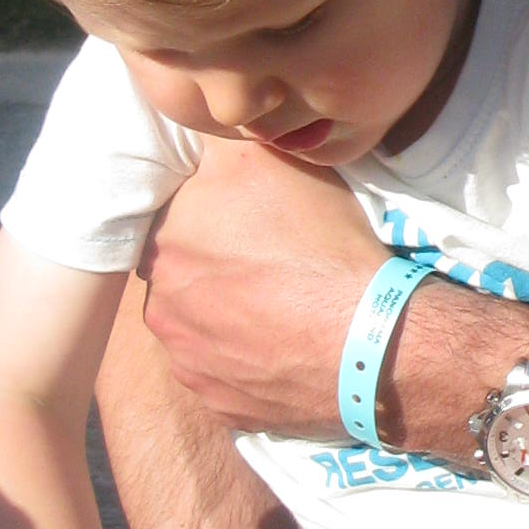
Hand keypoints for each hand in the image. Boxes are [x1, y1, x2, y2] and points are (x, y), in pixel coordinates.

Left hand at [137, 141, 381, 435]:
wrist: (369, 342)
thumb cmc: (321, 244)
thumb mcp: (266, 160)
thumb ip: (214, 141)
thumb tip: (194, 126)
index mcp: (163, 242)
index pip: (174, 211)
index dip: (212, 207)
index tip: (248, 215)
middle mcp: (159, 304)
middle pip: (182, 269)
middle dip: (213, 260)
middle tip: (268, 258)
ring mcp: (186, 361)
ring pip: (198, 322)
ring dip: (224, 311)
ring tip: (280, 303)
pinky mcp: (217, 403)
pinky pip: (222, 370)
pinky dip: (244, 356)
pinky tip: (282, 342)